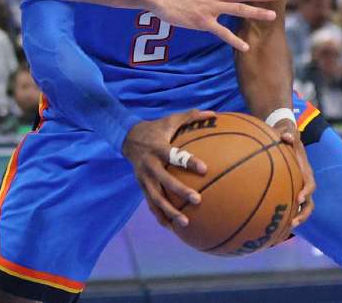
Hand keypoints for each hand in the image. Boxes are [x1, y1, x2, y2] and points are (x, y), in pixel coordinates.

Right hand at [122, 110, 213, 230]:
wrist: (127, 137)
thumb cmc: (156, 129)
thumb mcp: (170, 120)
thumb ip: (190, 117)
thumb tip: (214, 114)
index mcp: (158, 148)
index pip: (173, 155)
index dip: (187, 161)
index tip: (204, 169)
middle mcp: (149, 164)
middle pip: (164, 180)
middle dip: (180, 191)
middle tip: (197, 200)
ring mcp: (144, 178)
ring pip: (156, 197)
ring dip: (169, 211)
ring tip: (185, 223)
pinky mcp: (141, 186)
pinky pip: (150, 204)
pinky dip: (160, 216)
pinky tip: (171, 228)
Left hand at [274, 119, 315, 227]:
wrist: (284, 136)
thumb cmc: (286, 135)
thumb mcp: (288, 132)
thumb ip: (288, 134)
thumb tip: (286, 136)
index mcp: (305, 171)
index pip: (310, 184)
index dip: (306, 192)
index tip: (299, 198)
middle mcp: (303, 183)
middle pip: (308, 203)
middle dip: (303, 214)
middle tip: (292, 223)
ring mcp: (297, 188)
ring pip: (300, 208)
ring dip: (295, 219)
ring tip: (284, 229)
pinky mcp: (289, 191)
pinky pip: (288, 205)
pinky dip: (283, 216)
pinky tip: (270, 226)